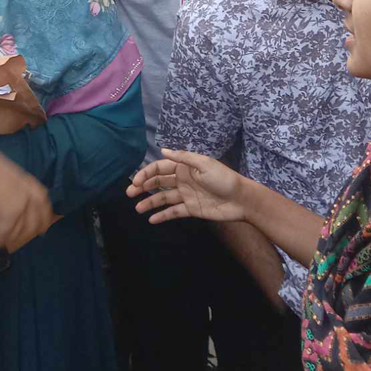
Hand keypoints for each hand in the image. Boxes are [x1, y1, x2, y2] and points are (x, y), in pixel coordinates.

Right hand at [125, 148, 247, 223]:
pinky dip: (162, 216)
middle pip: (157, 183)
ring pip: (162, 198)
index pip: (159, 168)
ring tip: (137, 208)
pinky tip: (151, 220)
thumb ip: (183, 158)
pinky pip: (173, 212)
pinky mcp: (191, 209)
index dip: (146, 173)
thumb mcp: (204, 164)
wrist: (242, 199)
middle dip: (142, 186)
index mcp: (184, 167)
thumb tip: (163, 150)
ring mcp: (185, 195)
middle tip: (129, 193)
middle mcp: (182, 180)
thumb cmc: (223, 178)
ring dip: (149, 202)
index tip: (135, 182)